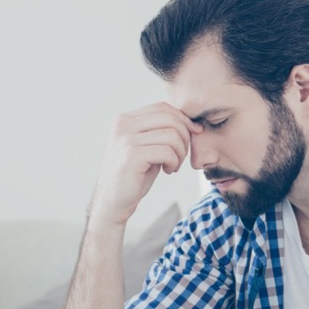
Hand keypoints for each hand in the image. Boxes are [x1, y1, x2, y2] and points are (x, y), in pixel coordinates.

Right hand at [88, 103, 202, 228]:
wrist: (113, 201)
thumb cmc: (134, 175)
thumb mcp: (146, 146)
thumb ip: (159, 131)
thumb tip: (191, 122)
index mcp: (125, 119)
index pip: (162, 107)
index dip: (183, 119)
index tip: (194, 132)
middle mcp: (123, 125)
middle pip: (169, 118)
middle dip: (185, 136)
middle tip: (182, 155)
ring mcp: (126, 139)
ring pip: (171, 135)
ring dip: (180, 152)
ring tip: (174, 165)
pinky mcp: (132, 156)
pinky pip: (167, 151)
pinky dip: (174, 162)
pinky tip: (168, 171)